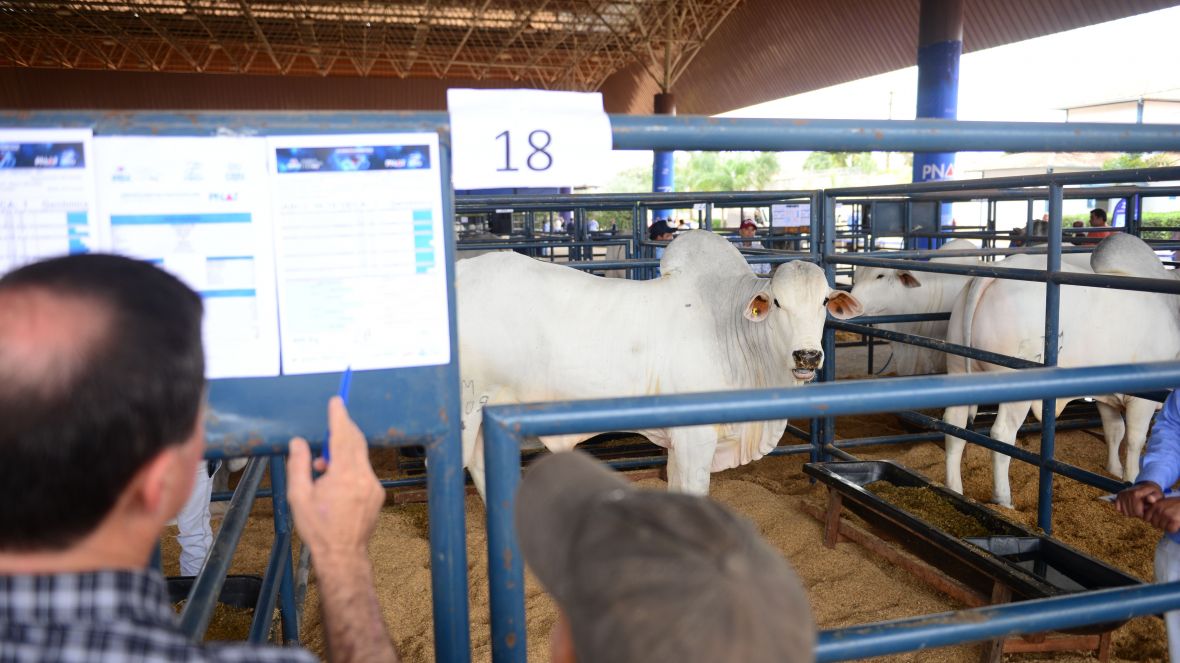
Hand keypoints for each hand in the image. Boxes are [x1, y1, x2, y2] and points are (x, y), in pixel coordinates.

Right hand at [287, 397, 384, 559]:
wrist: (342, 555)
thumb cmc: (318, 528)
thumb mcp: (299, 496)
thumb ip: (298, 465)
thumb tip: (299, 443)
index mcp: (343, 475)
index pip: (342, 436)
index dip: (339, 417)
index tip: (336, 401)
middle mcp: (364, 477)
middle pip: (356, 442)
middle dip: (343, 430)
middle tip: (330, 423)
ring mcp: (374, 486)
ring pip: (360, 457)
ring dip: (343, 453)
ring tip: (321, 468)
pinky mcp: (378, 494)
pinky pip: (364, 471)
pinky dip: (351, 467)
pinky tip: (335, 481)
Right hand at [1115, 481, 1162, 518]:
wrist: (1145, 486)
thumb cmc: (1152, 492)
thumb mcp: (1157, 494)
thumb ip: (1155, 497)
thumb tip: (1150, 499)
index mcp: (1135, 493)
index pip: (1137, 512)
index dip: (1142, 514)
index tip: (1146, 511)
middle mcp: (1126, 493)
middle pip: (1131, 513)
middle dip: (1137, 514)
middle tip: (1142, 509)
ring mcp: (1121, 495)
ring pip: (1125, 512)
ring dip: (1132, 512)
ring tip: (1137, 507)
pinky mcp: (1118, 496)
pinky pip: (1119, 509)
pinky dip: (1125, 510)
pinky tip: (1130, 507)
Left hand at [1146, 497, 1179, 533]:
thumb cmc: (1177, 504)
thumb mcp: (1164, 503)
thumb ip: (1155, 508)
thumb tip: (1146, 518)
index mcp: (1155, 505)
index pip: (1146, 518)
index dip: (1153, 520)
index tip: (1159, 519)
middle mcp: (1159, 510)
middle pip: (1154, 524)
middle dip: (1161, 524)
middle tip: (1169, 520)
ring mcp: (1166, 515)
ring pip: (1162, 527)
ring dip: (1167, 526)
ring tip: (1173, 520)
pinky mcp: (1173, 520)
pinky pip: (1170, 530)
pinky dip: (1173, 529)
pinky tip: (1177, 523)